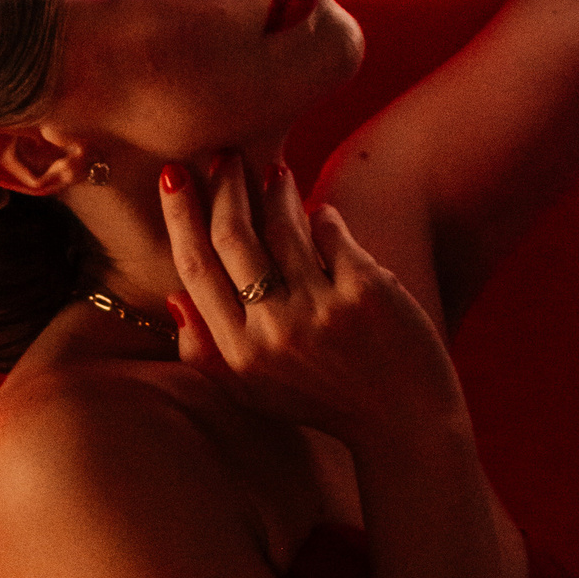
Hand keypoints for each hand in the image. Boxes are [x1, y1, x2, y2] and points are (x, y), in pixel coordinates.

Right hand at [158, 155, 465, 451]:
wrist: (403, 421)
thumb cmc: (323, 402)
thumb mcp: (253, 392)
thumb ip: (206, 352)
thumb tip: (175, 298)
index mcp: (239, 354)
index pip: (196, 270)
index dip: (181, 217)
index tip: (175, 176)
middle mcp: (274, 331)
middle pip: (233, 238)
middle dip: (224, 187)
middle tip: (225, 157)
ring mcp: (321, 309)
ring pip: (283, 226)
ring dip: (275, 191)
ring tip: (275, 175)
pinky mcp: (365, 291)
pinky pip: (332, 232)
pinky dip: (323, 218)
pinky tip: (320, 214)